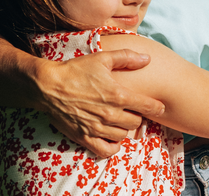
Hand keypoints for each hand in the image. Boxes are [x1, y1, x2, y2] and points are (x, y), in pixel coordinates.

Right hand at [33, 49, 165, 157]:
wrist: (48, 86)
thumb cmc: (76, 70)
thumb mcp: (102, 58)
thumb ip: (127, 57)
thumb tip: (147, 58)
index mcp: (118, 95)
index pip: (147, 106)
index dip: (156, 107)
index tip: (159, 107)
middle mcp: (110, 114)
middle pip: (136, 122)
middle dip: (137, 116)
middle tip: (132, 110)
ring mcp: (98, 128)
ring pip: (123, 135)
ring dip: (124, 128)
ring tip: (119, 120)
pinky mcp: (85, 137)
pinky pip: (106, 150)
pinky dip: (112, 146)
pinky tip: (111, 137)